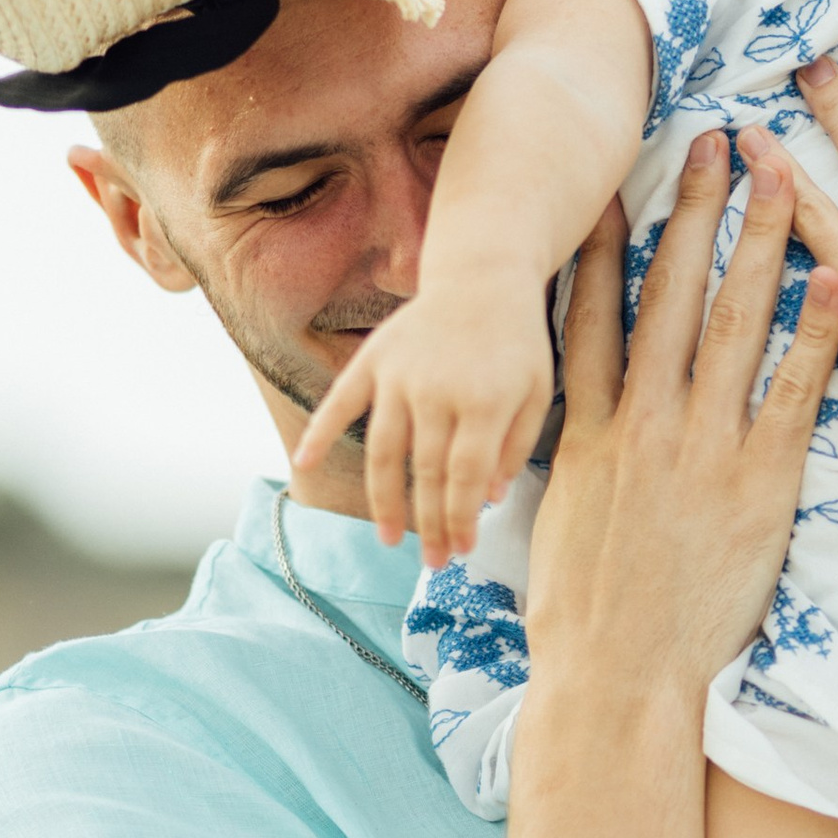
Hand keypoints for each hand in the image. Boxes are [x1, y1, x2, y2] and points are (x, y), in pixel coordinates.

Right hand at [291, 275, 557, 566]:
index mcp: (483, 401)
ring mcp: (399, 375)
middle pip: (425, 473)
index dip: (460, 519)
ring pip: (384, 452)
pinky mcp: (374, 360)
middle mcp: (436, 391)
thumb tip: (489, 499)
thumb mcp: (536, 391)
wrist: (483, 274)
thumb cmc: (515, 341)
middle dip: (429, 524)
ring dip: (384, 501)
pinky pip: (340, 402)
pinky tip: (301, 466)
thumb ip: (515, 445)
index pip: (465, 477)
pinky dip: (318, 433)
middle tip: (432, 562)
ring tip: (390, 539)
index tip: (461, 551)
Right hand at [508, 130, 837, 837]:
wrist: (617, 676)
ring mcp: (701, 445)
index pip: (595, 308)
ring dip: (759, 242)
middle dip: (697, 209)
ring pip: (733, 322)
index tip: (628, 174)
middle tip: (718, 137)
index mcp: (586, 424)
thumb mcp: (559, 512)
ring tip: (782, 174)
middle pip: (671, 290)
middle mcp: (642, 418)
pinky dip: (817, 333)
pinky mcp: (758, 482)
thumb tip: (575, 403)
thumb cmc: (584, 610)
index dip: (611, 236)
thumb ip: (574, 447)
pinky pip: (793, 391)